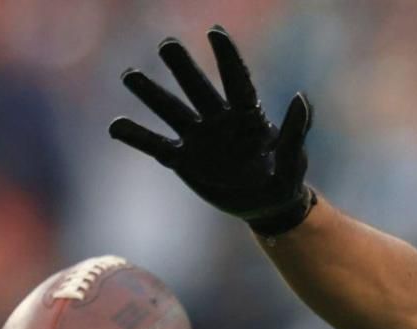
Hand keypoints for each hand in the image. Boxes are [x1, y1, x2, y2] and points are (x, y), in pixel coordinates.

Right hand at [110, 26, 315, 234]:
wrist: (268, 207)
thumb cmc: (285, 180)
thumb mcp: (293, 160)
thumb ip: (295, 131)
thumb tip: (301, 97)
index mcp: (248, 116)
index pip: (236, 81)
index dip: (227, 57)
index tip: (215, 32)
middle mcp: (219, 120)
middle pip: (197, 88)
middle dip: (182, 66)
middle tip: (167, 44)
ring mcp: (199, 138)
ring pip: (171, 110)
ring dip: (150, 93)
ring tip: (129, 74)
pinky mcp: (184, 160)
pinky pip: (156, 145)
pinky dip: (137, 136)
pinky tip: (115, 125)